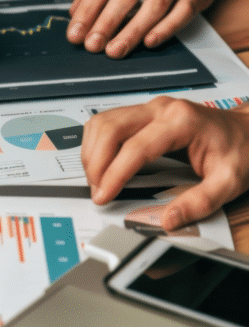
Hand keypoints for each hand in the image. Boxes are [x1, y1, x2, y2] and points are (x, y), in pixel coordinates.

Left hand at [68, 0, 248, 57]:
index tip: (75, 33)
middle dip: (106, 23)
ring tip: (115, 50)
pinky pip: (180, 13)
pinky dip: (164, 29)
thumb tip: (74, 13)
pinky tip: (148, 42)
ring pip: (153, 6)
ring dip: (131, 32)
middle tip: (92, 45)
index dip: (87, 11)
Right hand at [83, 96, 248, 229]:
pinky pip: (107, 121)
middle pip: (110, 129)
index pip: (134, 148)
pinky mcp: (143, 112)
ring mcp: (150, 108)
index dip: (114, 175)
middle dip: (96, 162)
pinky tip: (101, 160)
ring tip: (97, 178)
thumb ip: (200, 203)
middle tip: (97, 189)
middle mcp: (161, 109)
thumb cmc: (240, 148)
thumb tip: (169, 219)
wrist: (248, 129)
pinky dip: (96, 142)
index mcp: (181, 121)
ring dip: (92, 151)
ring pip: (103, 122)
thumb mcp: (229, 181)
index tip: (104, 195)